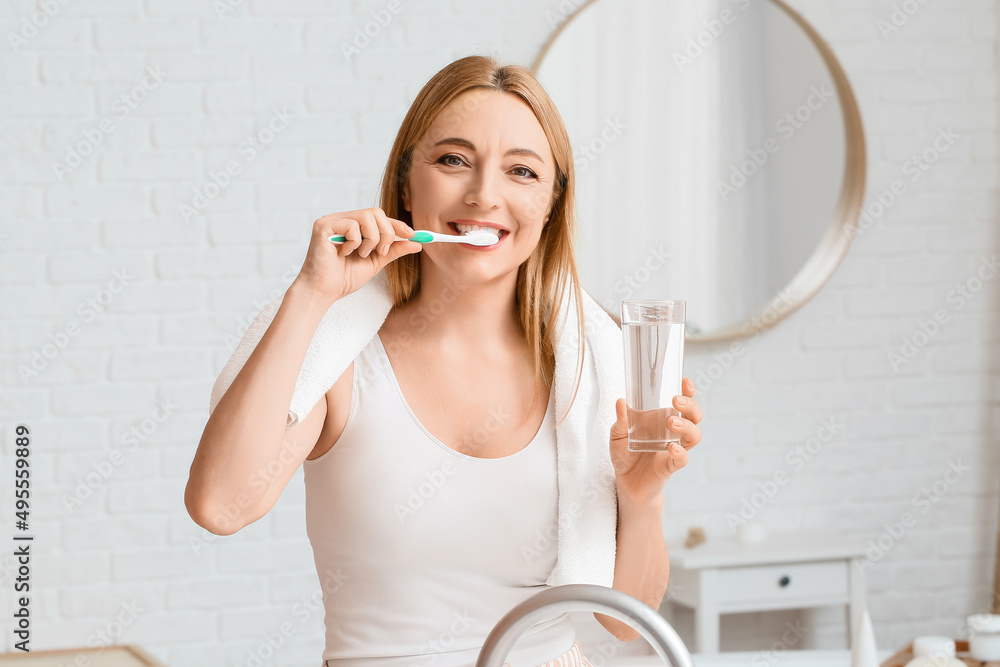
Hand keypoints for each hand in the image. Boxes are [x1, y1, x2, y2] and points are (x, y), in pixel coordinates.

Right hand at [292, 207, 422, 304]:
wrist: (324, 292)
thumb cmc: (344, 278)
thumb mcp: (375, 262)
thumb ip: (393, 251)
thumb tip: (417, 244)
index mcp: (354, 225)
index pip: (380, 217)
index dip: (397, 224)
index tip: (413, 235)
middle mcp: (343, 218)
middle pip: (376, 212)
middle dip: (386, 234)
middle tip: (381, 252)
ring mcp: (333, 220)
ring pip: (366, 217)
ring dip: (370, 240)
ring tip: (361, 254)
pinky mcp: (323, 225)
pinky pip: (351, 225)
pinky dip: (354, 243)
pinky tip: (344, 253)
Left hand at [609, 377, 702, 507]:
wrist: (626, 483)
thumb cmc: (625, 454)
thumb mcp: (618, 435)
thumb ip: (621, 421)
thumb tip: (621, 401)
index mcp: (663, 420)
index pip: (682, 403)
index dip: (688, 392)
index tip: (685, 381)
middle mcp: (674, 433)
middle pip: (694, 416)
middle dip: (691, 406)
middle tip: (676, 401)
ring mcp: (674, 449)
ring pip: (695, 436)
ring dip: (687, 426)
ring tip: (673, 422)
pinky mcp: (670, 466)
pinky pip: (682, 459)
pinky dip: (680, 453)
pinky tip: (672, 447)